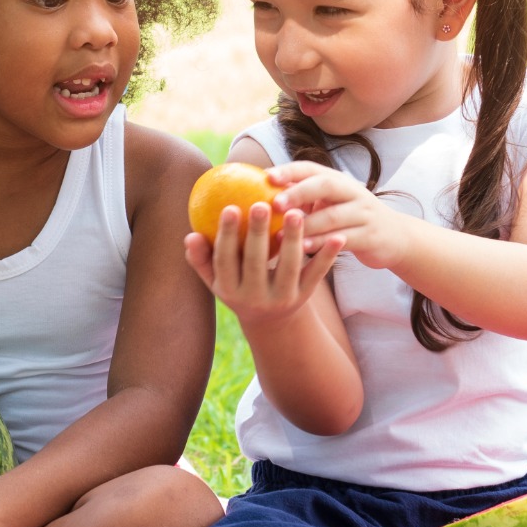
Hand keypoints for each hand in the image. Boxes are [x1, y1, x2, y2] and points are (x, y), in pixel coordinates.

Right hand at [184, 203, 341, 328]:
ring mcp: (282, 299)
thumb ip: (201, 258)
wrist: (272, 322)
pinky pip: (317, 275)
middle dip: (257, 234)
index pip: (225, 261)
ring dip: (293, 240)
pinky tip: (337, 237)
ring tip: (295, 213)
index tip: (229, 207)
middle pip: (256, 263)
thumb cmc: (238, 286)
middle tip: (260, 204)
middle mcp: (255, 298)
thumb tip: (189, 235)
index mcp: (230, 291)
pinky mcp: (305, 297)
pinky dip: (327, 256)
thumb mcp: (216, 280)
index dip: (226, 236)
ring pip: (289, 267)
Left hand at [270, 162, 412, 269]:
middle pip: (325, 185)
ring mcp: (364, 213)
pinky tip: (303, 249)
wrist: (395, 238)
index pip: (312, 168)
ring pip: (334, 215)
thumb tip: (258, 194)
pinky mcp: (371, 235)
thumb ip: (302, 198)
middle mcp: (352, 191)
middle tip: (275, 203)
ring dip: (307, 224)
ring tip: (283, 233)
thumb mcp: (329, 204)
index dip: (289, 170)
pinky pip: (344, 238)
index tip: (266, 177)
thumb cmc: (349, 219)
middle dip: (299, 192)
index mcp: (337, 180)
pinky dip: (322, 243)